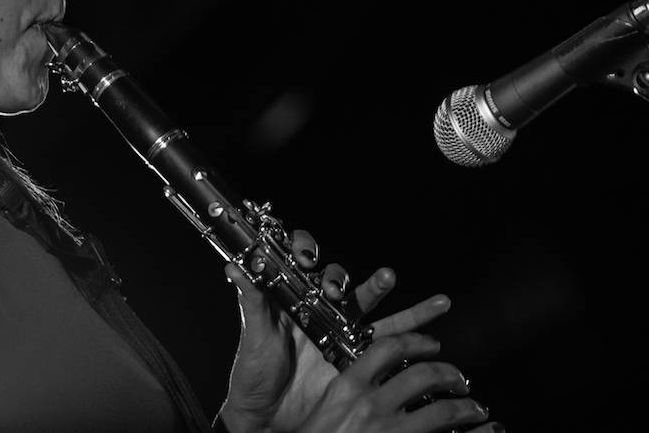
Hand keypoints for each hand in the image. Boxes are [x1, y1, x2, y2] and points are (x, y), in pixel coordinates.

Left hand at [219, 233, 501, 432]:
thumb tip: (235, 266)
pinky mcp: (360, 359)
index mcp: (292, 300)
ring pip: (368, 304)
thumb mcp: (254, 335)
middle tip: (334, 286)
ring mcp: (341, 333)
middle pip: (336, 281)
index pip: (302, 265)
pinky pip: (394, 339)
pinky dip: (416, 327)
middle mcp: (319, 311)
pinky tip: (435, 313)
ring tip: (390, 276)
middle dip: (338, 276)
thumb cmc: (253, 374)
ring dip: (382, 288)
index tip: (305, 259)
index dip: (305, 253)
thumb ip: (251, 299)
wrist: (265, 417)